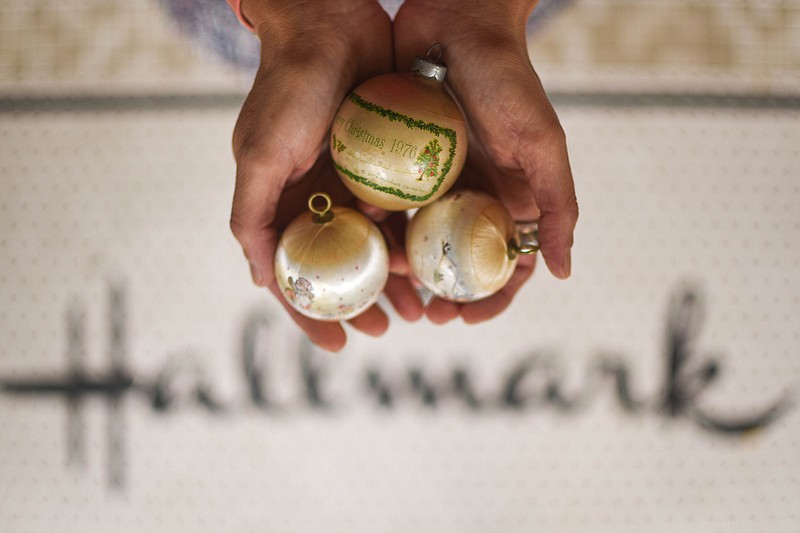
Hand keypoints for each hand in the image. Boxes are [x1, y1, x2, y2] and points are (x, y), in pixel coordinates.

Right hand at [230, 0, 421, 350]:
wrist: (330, 26)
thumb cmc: (288, 90)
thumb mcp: (259, 156)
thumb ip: (252, 217)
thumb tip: (262, 280)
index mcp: (283, 204)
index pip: (296, 274)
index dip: (313, 313)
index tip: (337, 346)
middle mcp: (318, 200)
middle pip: (343, 269)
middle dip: (364, 303)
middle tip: (389, 329)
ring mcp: (354, 184)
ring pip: (378, 247)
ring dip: (397, 281)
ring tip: (422, 309)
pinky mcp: (386, 165)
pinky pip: (403, 212)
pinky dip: (416, 240)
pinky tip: (434, 261)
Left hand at [393, 0, 578, 323]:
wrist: (455, 19)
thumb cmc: (507, 79)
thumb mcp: (541, 143)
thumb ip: (556, 205)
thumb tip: (563, 272)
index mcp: (509, 196)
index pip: (505, 262)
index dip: (491, 296)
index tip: (467, 318)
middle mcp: (473, 194)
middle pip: (457, 259)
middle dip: (443, 292)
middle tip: (424, 313)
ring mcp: (435, 180)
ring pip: (419, 238)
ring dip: (407, 268)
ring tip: (390, 285)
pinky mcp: (401, 161)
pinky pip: (389, 203)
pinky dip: (380, 227)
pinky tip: (366, 241)